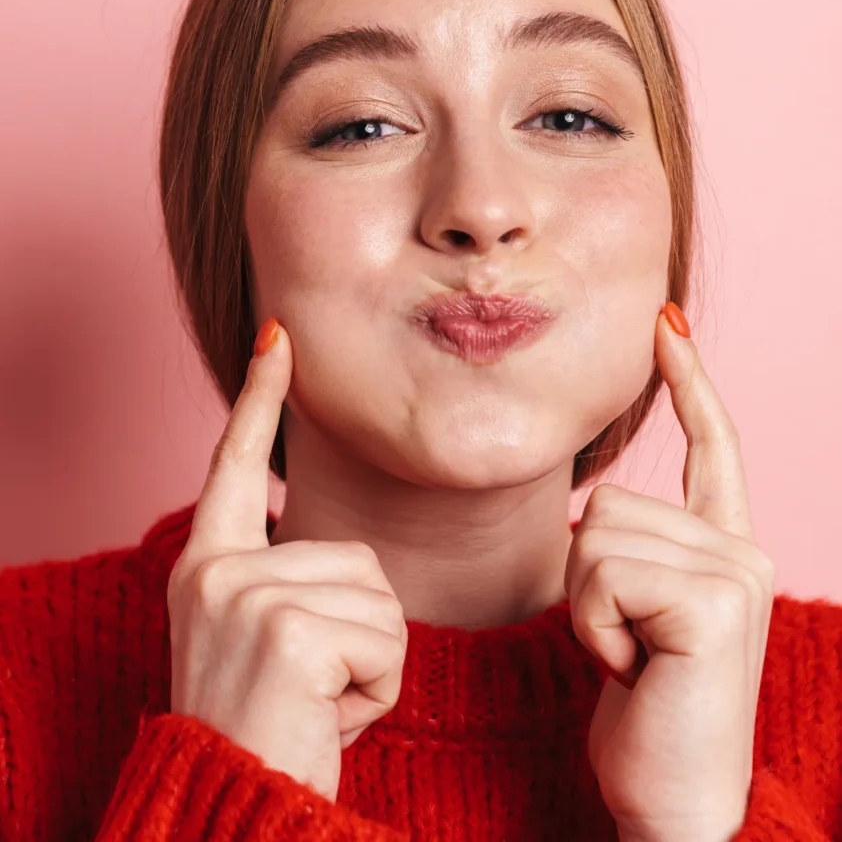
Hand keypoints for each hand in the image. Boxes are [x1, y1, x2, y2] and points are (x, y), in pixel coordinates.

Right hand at [167, 318, 407, 802]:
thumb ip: (293, 584)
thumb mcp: (264, 641)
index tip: (279, 335)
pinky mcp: (286, 628)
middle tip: (311, 689)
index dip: (260, 398)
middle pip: (358, 557)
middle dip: (362, 631)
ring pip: (380, 598)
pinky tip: (328, 716)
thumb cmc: (267, 732)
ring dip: (372, 662)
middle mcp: (216, 571)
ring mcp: (246, 595)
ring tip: (319, 703)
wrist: (234, 812)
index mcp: (208, 566)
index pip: (236, 465)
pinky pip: (386, 640)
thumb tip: (347, 556)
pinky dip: (378, 690)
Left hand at [564, 304, 774, 841]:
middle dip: (589, 579)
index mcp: (722, 547)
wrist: (669, 802)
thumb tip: (594, 506)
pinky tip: (632, 669)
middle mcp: (740, 548)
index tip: (666, 322)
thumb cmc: (642, 708)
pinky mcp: (716, 602)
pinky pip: (602, 574)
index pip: (709, 444)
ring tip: (631, 657)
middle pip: (606, 500)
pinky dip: (593, 627)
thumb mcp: (633, 615)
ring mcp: (735, 572)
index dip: (688, 381)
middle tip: (628, 644)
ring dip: (588, 606)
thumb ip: (632, 553)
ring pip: (596, 533)